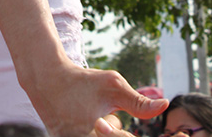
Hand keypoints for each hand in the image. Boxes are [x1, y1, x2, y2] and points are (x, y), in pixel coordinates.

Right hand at [25, 61, 167, 136]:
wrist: (47, 80)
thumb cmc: (83, 82)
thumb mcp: (113, 85)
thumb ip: (139, 102)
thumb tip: (165, 105)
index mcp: (97, 132)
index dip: (132, 133)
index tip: (161, 131)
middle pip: (114, 136)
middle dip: (117, 130)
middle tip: (107, 116)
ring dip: (106, 133)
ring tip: (97, 120)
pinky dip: (94, 131)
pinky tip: (88, 122)